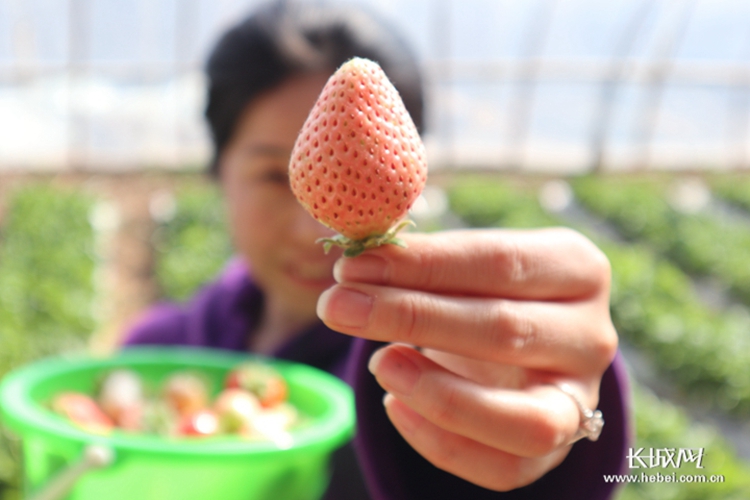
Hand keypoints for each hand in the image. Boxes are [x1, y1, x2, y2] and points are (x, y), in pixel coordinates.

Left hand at [316, 228, 617, 490]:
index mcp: (578, 268)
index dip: (423, 265)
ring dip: (437, 393)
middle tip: (338, 306)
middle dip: (411, 317)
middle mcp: (592, 335)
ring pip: (523, 419)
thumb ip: (420, 260)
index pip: (499, 262)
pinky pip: (503, 467)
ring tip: (377, 363)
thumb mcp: (462, 264)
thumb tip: (354, 267)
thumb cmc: (481, 290)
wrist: (519, 344)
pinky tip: (395, 406)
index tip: (354, 266)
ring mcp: (580, 398)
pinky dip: (441, 443)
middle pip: (504, 331)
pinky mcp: (556, 450)